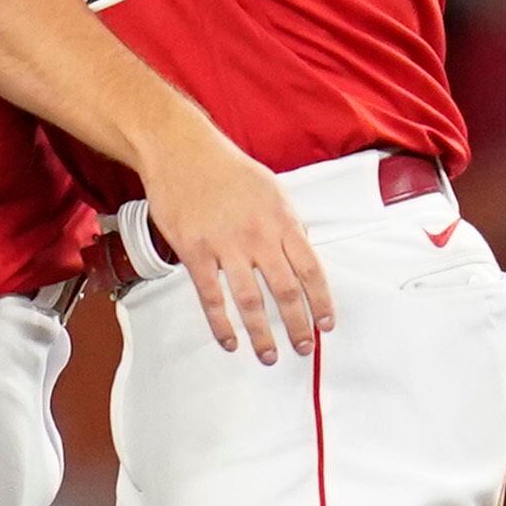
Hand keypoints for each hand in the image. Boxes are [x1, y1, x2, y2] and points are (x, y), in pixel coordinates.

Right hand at [139, 128, 334, 362]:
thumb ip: (287, 223)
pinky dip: (221, 323)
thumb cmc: (224, 167)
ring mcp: (225, 245)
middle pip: (285, 291)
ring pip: (250, 301)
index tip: (326, 324)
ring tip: (270, 355)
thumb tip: (301, 252)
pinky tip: (229, 340)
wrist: (180, 150)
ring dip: (263, 334)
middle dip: (298, 326)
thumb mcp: (271, 189)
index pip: (311, 270)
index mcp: (281, 220)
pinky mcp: (194, 251)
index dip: (321, 302)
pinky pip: (211, 296)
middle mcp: (257, 236)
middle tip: (303, 347)